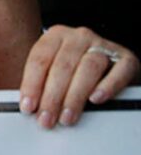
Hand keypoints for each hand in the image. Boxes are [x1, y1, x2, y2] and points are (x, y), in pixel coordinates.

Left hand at [18, 26, 138, 128]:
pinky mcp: (126, 58)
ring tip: (67, 117)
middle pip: (63, 66)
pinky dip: (108, 86)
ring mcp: (103, 45)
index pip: (39, 60)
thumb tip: (29, 108)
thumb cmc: (72, 70)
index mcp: (55, 36)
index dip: (32, 85)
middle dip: (52, 97)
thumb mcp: (51, 71)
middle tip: (46, 119)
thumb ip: (40, 84)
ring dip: (75, 96)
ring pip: (88, 68)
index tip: (28, 107)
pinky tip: (96, 99)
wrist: (106, 63)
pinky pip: (119, 71)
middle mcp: (78, 37)